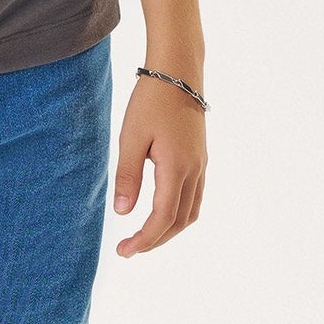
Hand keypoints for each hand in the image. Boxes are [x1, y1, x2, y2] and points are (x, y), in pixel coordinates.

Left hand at [113, 72, 205, 255]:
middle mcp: (194, 170)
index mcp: (176, 167)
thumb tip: (123, 213)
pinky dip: (178, 214)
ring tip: (143, 236)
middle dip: (155, 240)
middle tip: (129, 249)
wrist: (178, 72)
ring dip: (169, 229)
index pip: (163, 217)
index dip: (145, 239)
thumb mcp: (130, 137)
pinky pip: (194, 197)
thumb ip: (127, 176)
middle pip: (180, 221)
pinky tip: (160, 213)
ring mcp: (200, 165)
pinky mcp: (200, 158)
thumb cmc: (151, 101)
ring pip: (190, 212)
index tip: (124, 251)